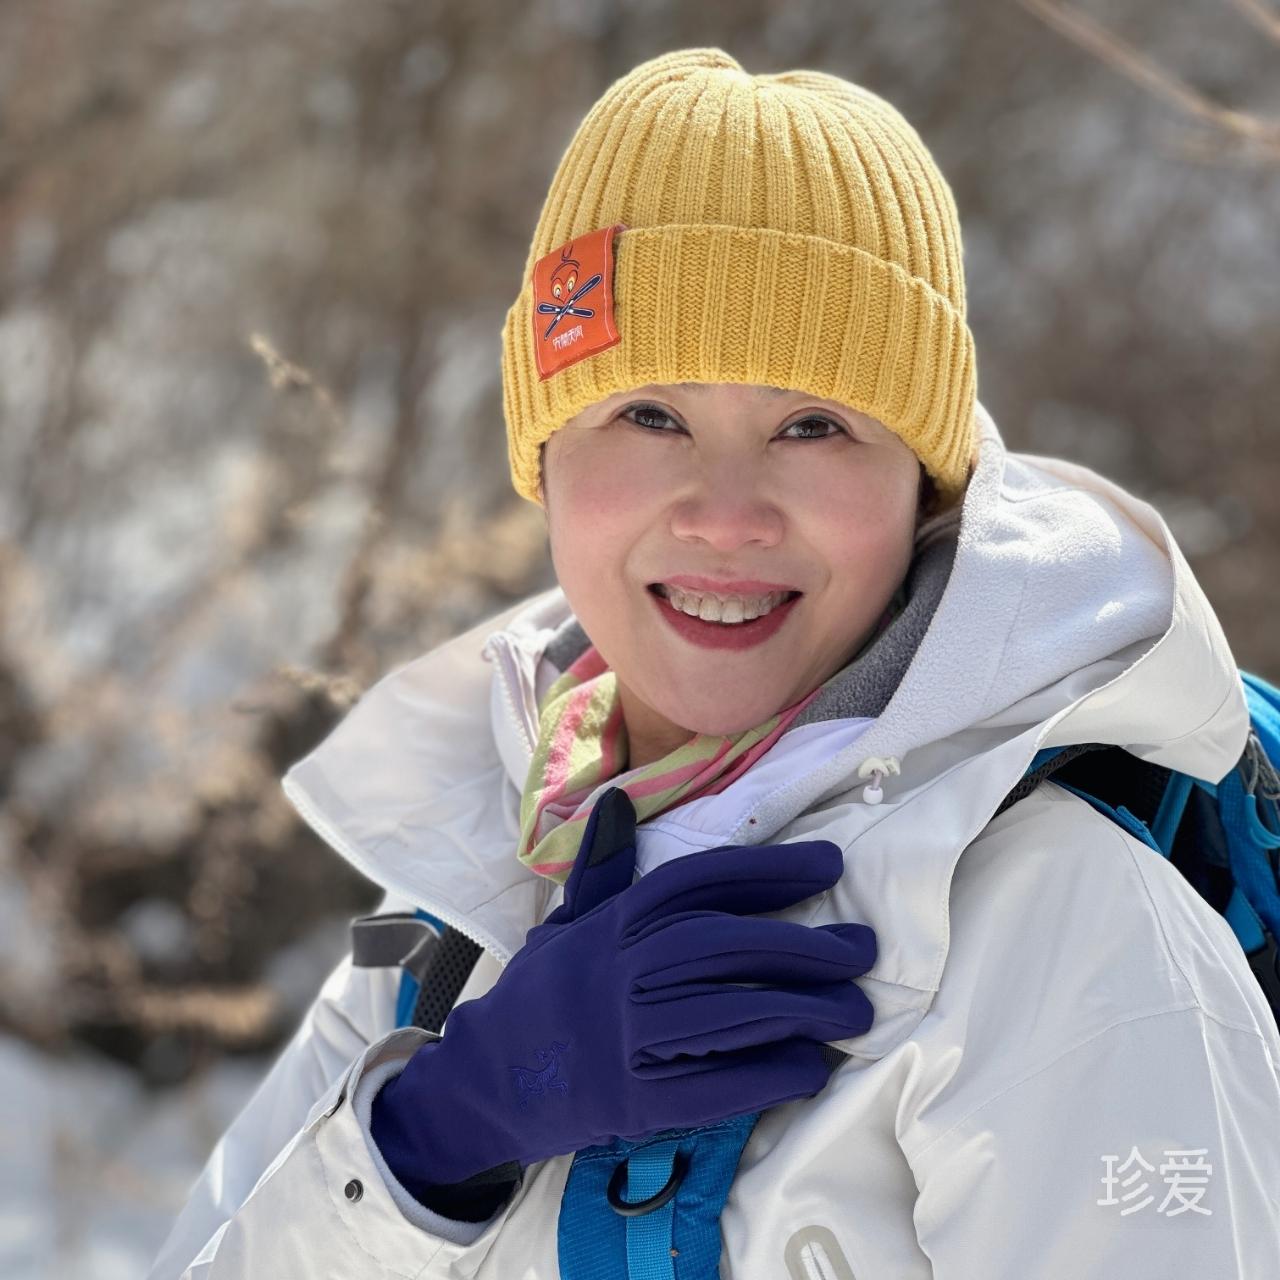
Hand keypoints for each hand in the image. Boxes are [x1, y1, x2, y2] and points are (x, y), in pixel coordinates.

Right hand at [371, 786, 876, 1187]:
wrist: (487, 1078)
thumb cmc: (541, 992)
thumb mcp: (567, 923)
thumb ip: (604, 869)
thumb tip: (617, 804)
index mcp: (613, 924)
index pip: (697, 884)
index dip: (767, 870)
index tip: (829, 865)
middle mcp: (621, 973)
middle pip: (723, 947)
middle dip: (801, 944)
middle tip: (863, 948)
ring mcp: (626, 1038)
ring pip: (727, 1014)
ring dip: (800, 1010)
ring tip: (856, 1009)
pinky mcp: (634, 1100)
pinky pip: (713, 1085)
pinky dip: (767, 1075)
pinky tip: (812, 1067)